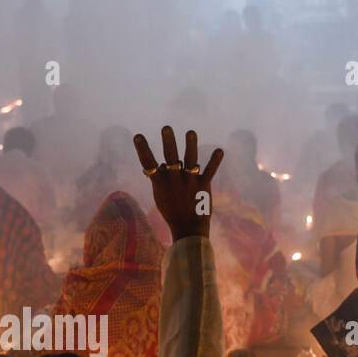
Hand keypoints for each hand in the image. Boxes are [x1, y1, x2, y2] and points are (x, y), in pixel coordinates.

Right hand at [132, 126, 222, 241]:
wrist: (187, 228)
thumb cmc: (171, 210)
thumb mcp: (160, 195)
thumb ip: (158, 179)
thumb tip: (155, 166)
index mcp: (160, 182)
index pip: (148, 163)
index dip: (142, 149)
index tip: (137, 135)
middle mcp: (174, 180)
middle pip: (170, 158)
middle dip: (168, 142)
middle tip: (167, 128)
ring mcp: (189, 182)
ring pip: (190, 161)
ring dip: (191, 146)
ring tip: (190, 133)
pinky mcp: (203, 185)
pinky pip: (209, 172)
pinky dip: (215, 162)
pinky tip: (220, 150)